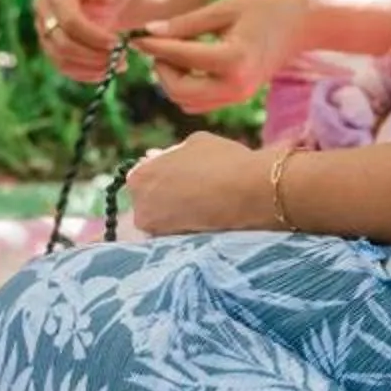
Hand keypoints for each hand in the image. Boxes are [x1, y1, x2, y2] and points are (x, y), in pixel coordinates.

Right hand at [33, 0, 146, 81]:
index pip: (69, 20)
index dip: (92, 36)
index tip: (118, 43)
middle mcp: (43, 7)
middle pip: (61, 43)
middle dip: (92, 55)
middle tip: (121, 59)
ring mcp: (44, 28)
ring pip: (60, 59)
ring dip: (91, 67)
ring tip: (118, 65)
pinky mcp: (50, 45)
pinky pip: (63, 67)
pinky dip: (86, 73)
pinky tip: (106, 71)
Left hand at [124, 132, 278, 238]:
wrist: (250, 192)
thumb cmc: (223, 161)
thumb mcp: (194, 143)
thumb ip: (172, 154)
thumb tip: (158, 158)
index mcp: (139, 176)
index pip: (143, 177)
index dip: (163, 177)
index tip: (181, 178)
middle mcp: (140, 206)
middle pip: (149, 202)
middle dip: (165, 198)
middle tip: (193, 194)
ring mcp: (156, 230)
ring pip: (163, 221)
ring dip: (176, 216)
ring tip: (203, 208)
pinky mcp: (176, 247)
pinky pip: (176, 236)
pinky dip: (187, 230)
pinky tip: (206, 221)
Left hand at [129, 0, 309, 113]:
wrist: (303, 25)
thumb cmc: (265, 8)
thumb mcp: (224, 8)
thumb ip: (185, 23)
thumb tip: (149, 32)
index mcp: (233, 59)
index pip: (181, 57)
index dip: (154, 46)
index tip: (135, 37)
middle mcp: (235, 85)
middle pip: (179, 91)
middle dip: (161, 69)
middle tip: (156, 45)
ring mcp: (238, 96)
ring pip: (187, 101)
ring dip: (171, 80)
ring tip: (172, 52)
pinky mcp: (238, 98)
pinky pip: (200, 102)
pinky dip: (186, 87)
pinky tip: (187, 63)